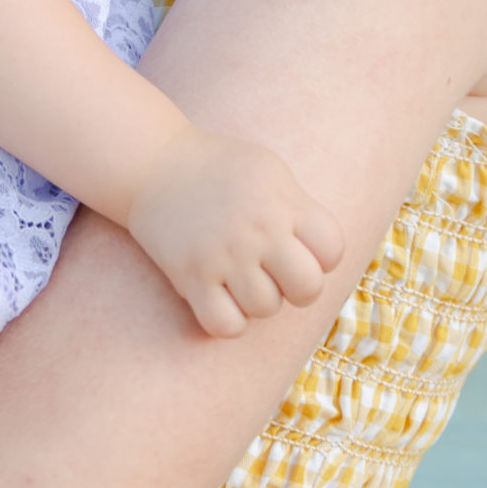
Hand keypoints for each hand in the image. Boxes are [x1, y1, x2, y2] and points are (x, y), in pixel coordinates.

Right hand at [124, 127, 343, 337]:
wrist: (154, 162)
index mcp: (282, 201)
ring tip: (241, 275)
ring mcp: (224, 255)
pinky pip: (227, 326)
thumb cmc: (220, 168)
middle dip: (298, 287)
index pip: (332, 249)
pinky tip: (220, 295)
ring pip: (266, 308)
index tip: (300, 246)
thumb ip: (299, 209)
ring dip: (258, 300)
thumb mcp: (269, 170)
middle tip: (277, 272)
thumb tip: (323, 256)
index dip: (322, 255)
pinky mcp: (190, 277)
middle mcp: (258, 229)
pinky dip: (228, 319)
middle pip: (308, 287)